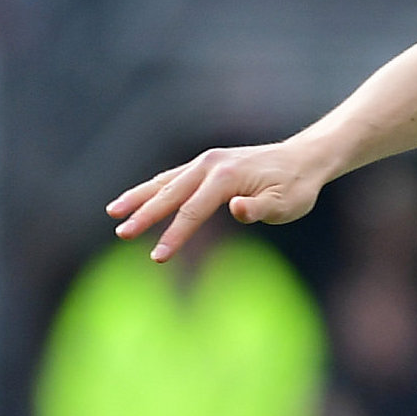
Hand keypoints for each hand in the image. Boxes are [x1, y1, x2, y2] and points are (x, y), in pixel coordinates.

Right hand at [108, 140, 327, 261]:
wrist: (303, 159)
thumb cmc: (297, 187)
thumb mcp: (286, 204)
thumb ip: (259, 209)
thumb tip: (236, 209)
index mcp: (226, 177)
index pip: (193, 211)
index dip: (174, 235)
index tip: (158, 257)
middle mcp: (210, 165)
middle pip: (170, 194)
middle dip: (144, 215)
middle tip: (121, 233)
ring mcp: (205, 161)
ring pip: (164, 182)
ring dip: (139, 197)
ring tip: (113, 212)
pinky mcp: (205, 163)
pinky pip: (172, 177)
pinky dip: (152, 187)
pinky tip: (137, 198)